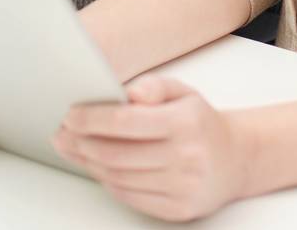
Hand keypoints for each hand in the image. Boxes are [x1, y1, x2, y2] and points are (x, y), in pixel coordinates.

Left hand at [54, 76, 246, 223]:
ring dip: (88, 163)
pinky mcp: (178, 210)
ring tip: (73, 148)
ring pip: (119, 178)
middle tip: (61, 133)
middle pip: (116, 154)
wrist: (235, 160)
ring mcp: (182, 187)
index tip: (69, 115)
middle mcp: (185, 157)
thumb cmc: (200, 122)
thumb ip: (153, 86)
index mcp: (185, 123)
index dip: (91, 119)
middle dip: (80, 143)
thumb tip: (126, 92)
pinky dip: (107, 182)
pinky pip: (130, 197)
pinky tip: (97, 168)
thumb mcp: (183, 92)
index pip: (125, 122)